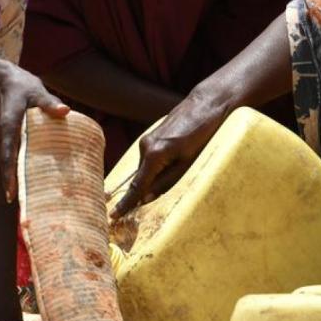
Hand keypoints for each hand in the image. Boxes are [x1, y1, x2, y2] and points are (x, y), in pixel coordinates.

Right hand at [0, 64, 68, 202]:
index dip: (8, 174)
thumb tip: (66, 111)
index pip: (7, 153)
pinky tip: (30, 182)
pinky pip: (13, 157)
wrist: (0, 79)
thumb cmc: (21, 85)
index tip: (10, 194)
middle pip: (7, 165)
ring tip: (25, 202)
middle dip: (12, 186)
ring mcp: (5, 139)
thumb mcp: (36, 90)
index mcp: (9, 126)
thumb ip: (49, 102)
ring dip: (15, 181)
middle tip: (20, 209)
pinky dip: (18, 171)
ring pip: (9, 163)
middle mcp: (4, 136)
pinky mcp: (10, 139)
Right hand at [109, 88, 230, 220]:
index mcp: (154, 154)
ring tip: (173, 175)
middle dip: (143, 193)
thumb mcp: (188, 163)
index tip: (113, 216)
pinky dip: (156, 167)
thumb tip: (148, 198)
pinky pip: (150, 158)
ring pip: (146, 168)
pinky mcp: (152, 136)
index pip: (137, 186)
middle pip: (141, 178)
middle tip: (146, 206)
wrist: (207, 104)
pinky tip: (173, 162)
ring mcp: (147, 139)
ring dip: (154, 178)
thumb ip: (167, 181)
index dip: (126, 203)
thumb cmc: (203, 135)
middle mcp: (145, 146)